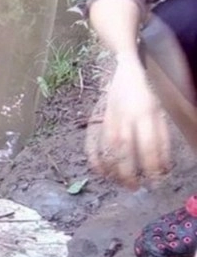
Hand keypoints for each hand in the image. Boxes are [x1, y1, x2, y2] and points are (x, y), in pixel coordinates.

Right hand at [86, 56, 169, 187]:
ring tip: (120, 183)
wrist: (125, 69)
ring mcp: (108, 118)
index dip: (152, 166)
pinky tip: (100, 172)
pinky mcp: (97, 119)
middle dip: (129, 172)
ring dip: (113, 169)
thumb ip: (162, 136)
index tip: (156, 180)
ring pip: (108, 148)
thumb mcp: (161, 110)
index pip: (149, 145)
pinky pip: (92, 141)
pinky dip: (94, 158)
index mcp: (145, 112)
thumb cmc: (147, 92)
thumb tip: (164, 165)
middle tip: (135, 188)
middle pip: (125, 150)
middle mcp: (125, 116)